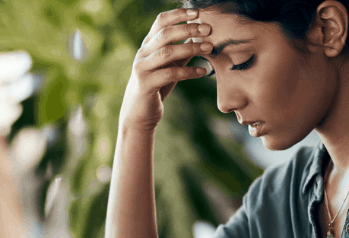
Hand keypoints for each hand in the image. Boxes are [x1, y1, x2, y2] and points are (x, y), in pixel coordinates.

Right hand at [119, 8, 212, 131]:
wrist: (139, 114)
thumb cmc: (156, 87)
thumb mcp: (170, 66)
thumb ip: (181, 53)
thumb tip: (200, 37)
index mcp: (148, 45)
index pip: (161, 21)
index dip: (178, 14)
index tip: (197, 12)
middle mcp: (142, 53)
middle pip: (164, 33)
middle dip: (188, 28)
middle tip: (208, 28)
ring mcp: (142, 68)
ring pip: (167, 52)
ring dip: (191, 48)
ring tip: (209, 47)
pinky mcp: (146, 84)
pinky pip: (169, 74)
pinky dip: (188, 71)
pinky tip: (202, 71)